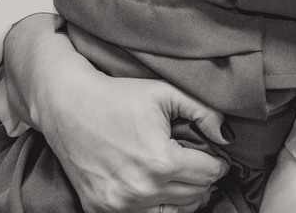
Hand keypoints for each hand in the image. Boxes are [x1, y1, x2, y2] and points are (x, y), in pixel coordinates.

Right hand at [43, 73, 229, 212]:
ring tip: (182, 176)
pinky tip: (158, 187)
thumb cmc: (119, 96)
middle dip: (203, 178)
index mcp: (161, 162)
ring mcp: (119, 205)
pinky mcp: (102, 210)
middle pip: (195, 195)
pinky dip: (157, 206)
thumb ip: (204, 113)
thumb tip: (228, 137)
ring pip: (174, 212)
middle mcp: (141, 189)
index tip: (215, 154)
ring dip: (183, 195)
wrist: (67, 106)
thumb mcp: (166, 94)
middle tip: (199, 162)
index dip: (218, 162)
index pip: (210, 173)